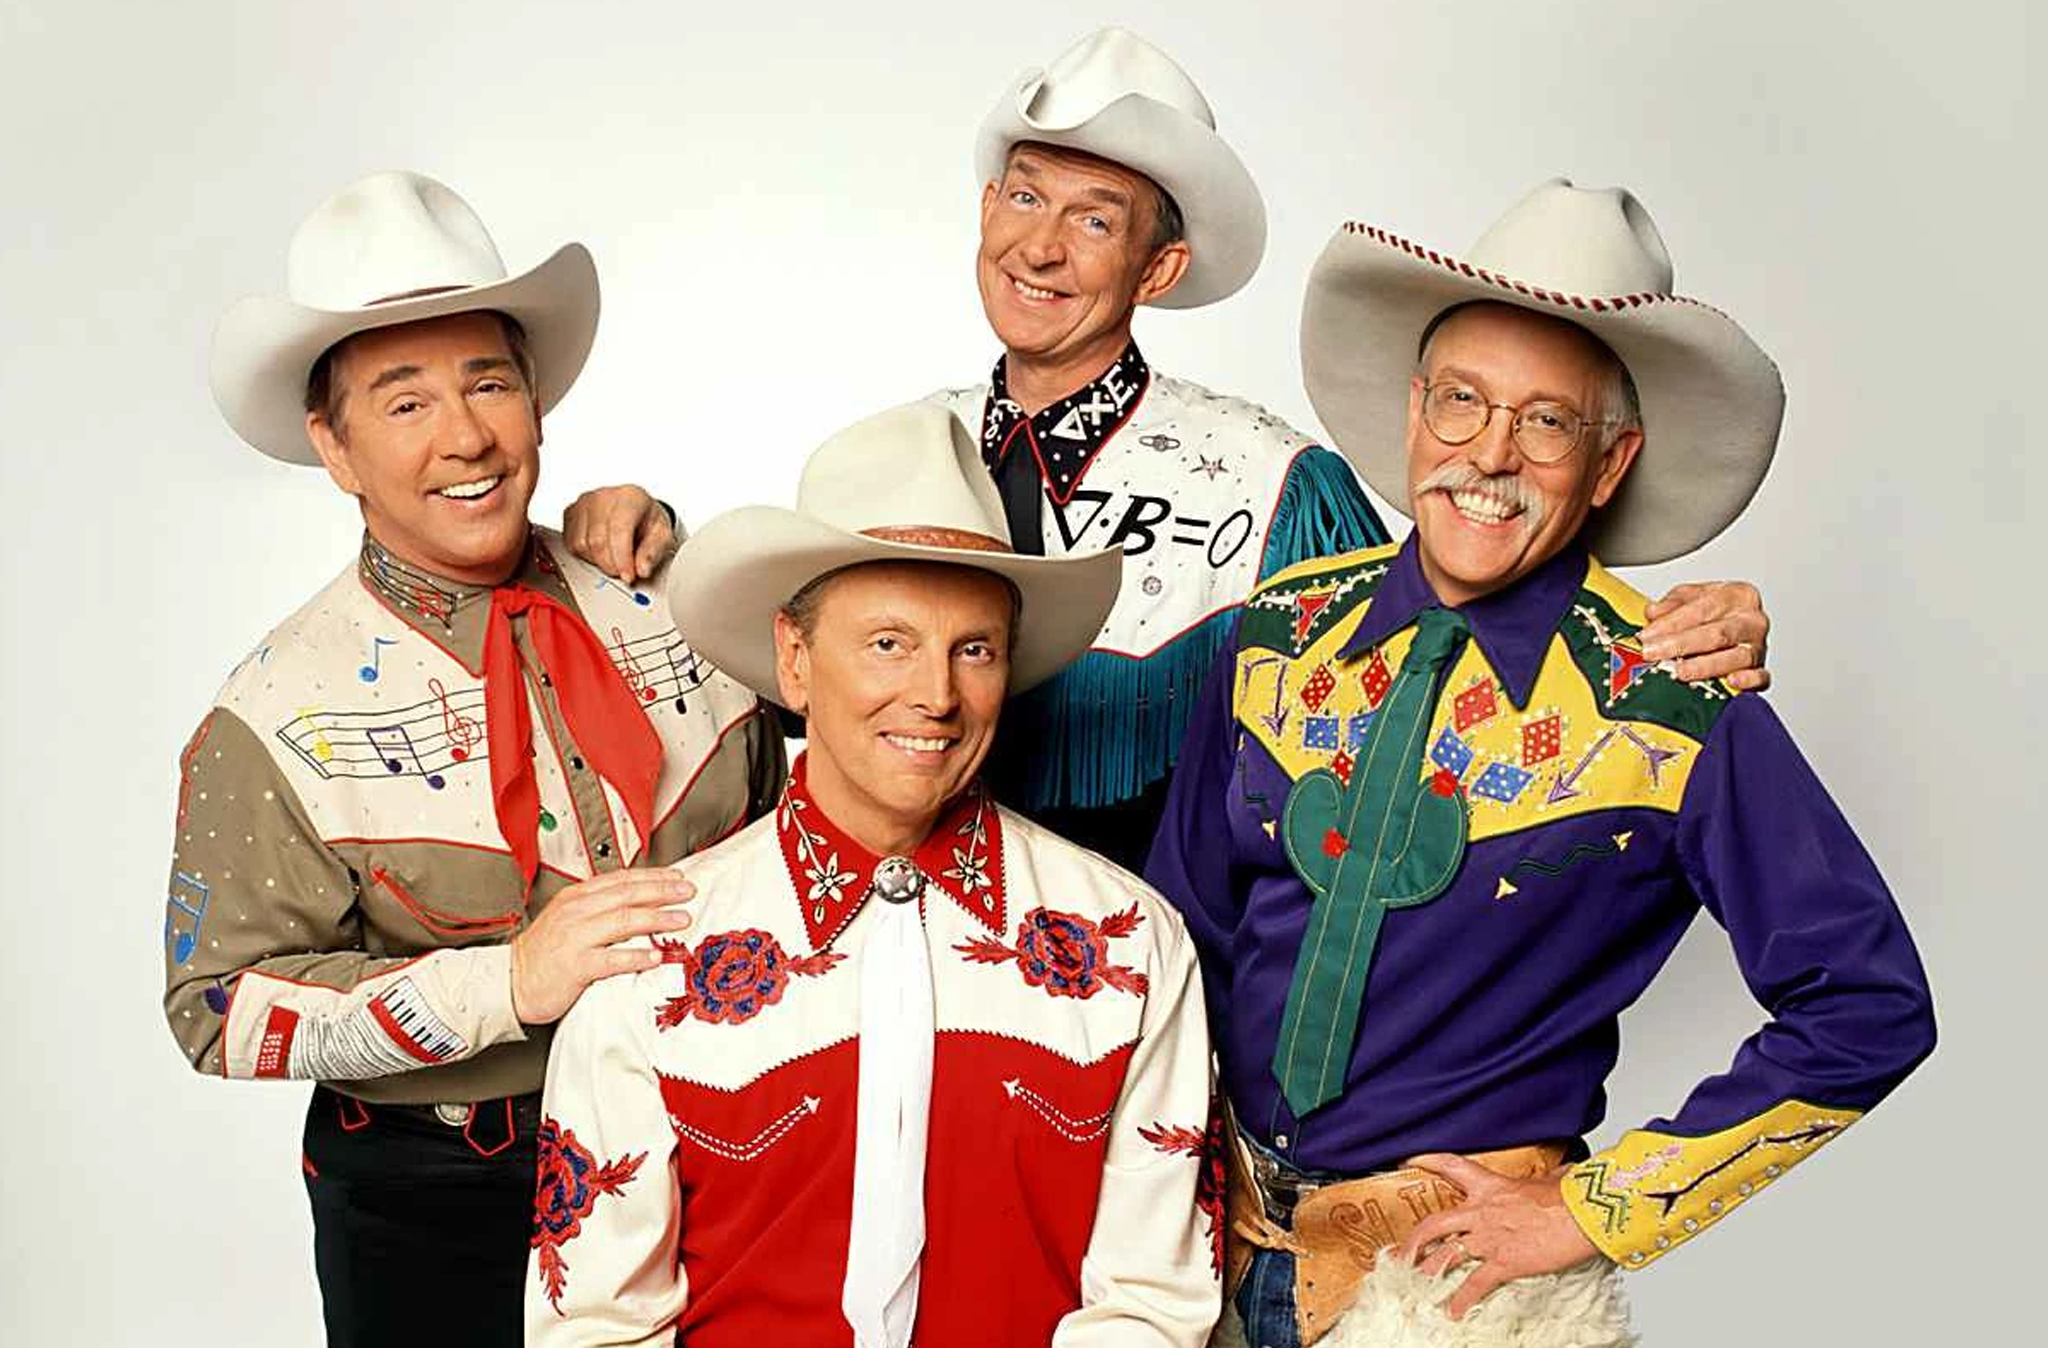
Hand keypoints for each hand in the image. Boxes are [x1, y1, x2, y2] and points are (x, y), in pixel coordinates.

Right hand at [509, 869, 695, 1023]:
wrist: (510, 982)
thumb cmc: (544, 954)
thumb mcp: (569, 919)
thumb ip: (599, 908)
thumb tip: (639, 903)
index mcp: (576, 897)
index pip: (621, 880)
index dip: (653, 876)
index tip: (677, 876)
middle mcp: (577, 912)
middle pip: (628, 895)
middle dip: (663, 891)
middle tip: (688, 891)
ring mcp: (575, 938)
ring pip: (624, 921)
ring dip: (657, 918)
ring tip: (682, 919)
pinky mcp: (575, 966)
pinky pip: (612, 959)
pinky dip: (637, 956)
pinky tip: (656, 956)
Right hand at [562, 485, 675, 582]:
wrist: (637, 511)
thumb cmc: (648, 520)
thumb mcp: (662, 536)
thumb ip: (653, 552)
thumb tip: (642, 569)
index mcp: (630, 498)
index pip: (619, 530)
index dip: (622, 559)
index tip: (628, 576)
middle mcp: (603, 497)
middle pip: (598, 541)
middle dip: (611, 565)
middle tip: (623, 573)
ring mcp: (583, 503)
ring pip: (581, 544)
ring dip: (597, 561)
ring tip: (614, 558)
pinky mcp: (570, 513)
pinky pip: (570, 544)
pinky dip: (585, 556)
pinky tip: (600, 552)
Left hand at [1393, 1153, 1601, 1320]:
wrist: (1585, 1214)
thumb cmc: (1573, 1195)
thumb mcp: (1554, 1180)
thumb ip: (1549, 1177)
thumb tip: (1564, 1171)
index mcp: (1491, 1186)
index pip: (1451, 1165)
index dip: (1426, 1160)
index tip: (1407, 1159)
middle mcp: (1482, 1212)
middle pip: (1434, 1224)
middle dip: (1414, 1240)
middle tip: (1401, 1253)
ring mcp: (1490, 1238)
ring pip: (1446, 1256)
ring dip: (1428, 1272)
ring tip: (1416, 1285)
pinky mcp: (1504, 1262)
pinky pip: (1475, 1285)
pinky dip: (1461, 1300)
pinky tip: (1453, 1311)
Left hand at [1639, 580, 1770, 690]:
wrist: (1735, 623)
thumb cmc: (1714, 610)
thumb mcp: (1690, 597)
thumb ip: (1671, 604)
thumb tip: (1653, 613)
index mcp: (1738, 595)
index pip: (1703, 609)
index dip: (1671, 623)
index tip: (1647, 635)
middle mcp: (1751, 620)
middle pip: (1717, 634)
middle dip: (1681, 644)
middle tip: (1654, 653)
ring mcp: (1758, 646)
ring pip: (1736, 657)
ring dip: (1705, 666)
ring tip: (1680, 671)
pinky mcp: (1760, 669)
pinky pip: (1760, 677)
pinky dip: (1748, 681)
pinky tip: (1730, 682)